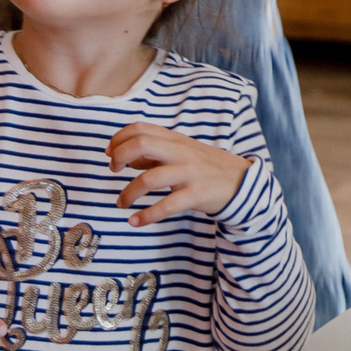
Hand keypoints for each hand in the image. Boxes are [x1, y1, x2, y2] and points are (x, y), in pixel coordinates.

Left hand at [109, 122, 250, 224]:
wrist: (241, 182)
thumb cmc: (206, 167)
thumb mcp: (182, 152)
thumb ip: (156, 153)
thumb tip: (128, 159)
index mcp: (175, 139)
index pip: (141, 128)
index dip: (119, 138)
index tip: (109, 153)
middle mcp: (181, 152)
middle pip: (142, 144)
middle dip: (119, 157)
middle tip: (113, 171)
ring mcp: (188, 173)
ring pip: (149, 179)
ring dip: (128, 193)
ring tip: (121, 203)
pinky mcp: (196, 195)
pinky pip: (166, 206)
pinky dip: (146, 216)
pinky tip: (135, 222)